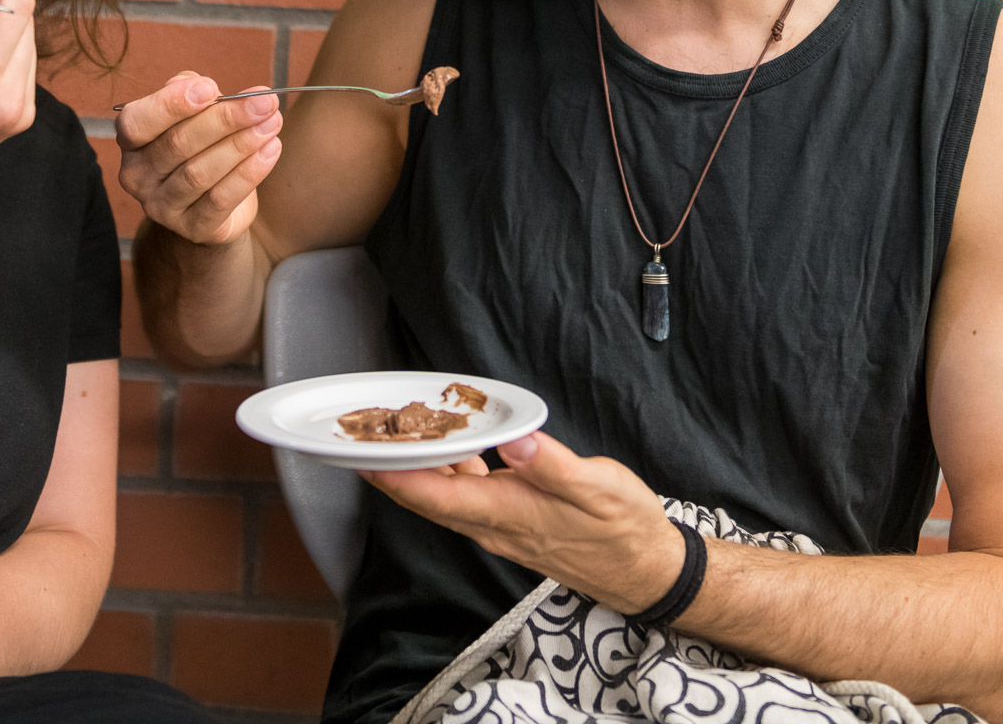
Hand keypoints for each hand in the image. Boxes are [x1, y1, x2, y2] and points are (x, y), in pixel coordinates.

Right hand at [115, 73, 282, 245]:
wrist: (209, 206)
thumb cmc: (199, 147)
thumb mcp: (191, 113)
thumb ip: (189, 91)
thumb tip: (202, 86)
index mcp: (131, 142)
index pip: (137, 122)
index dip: (171, 104)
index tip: (210, 88)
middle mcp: (137, 176)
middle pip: (178, 144)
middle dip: (225, 119)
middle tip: (264, 103)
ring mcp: (162, 207)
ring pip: (200, 173)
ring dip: (241, 145)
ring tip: (272, 124)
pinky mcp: (192, 228)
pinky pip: (221, 200)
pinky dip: (248, 174)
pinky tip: (270, 151)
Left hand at [365, 431, 686, 614]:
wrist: (643, 569)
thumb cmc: (623, 529)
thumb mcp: (598, 489)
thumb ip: (552, 465)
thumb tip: (515, 440)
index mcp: (508, 513)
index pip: (435, 495)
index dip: (394, 474)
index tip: (361, 452)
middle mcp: (494, 525)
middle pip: (426, 498)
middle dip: (389, 467)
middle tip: (358, 433)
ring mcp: (499, 526)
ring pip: (443, 496)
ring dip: (414, 468)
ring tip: (392, 433)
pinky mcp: (510, 522)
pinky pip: (464, 496)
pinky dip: (447, 470)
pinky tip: (449, 446)